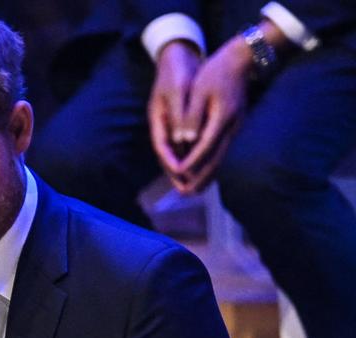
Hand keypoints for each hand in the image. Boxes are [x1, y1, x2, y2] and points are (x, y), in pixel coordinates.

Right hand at [146, 41, 199, 183]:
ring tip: (198, 186)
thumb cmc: (178, 70)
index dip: (171, 163)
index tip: (181, 176)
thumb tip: (183, 138)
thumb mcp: (178, 89)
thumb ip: (181, 115)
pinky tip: (207, 165)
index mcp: (158, 119)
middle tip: (188, 193)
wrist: (179, 55)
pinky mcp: (182, 122)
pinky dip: (196, 156)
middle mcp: (165, 126)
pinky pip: (188, 145)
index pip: (162, 147)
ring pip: (179, 152)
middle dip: (179, 175)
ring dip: (188, 170)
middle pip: (170, 155)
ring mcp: (172, 125)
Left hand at [169, 36, 252, 192]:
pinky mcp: (234, 127)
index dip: (190, 163)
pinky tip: (204, 173)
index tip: (177, 174)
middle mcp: (231, 127)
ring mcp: (235, 128)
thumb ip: (191, 116)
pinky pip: (222, 152)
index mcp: (221, 118)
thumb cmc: (216, 73)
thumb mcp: (200, 91)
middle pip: (215, 160)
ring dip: (206, 176)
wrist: (241, 60)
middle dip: (198, 178)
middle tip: (184, 194)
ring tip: (192, 190)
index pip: (203, 147)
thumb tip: (184, 140)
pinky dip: (212, 165)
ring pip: (220, 158)